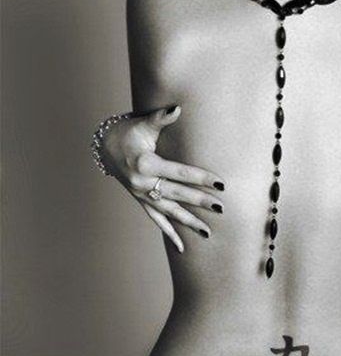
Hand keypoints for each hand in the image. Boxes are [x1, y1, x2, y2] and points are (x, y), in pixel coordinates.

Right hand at [100, 105, 225, 252]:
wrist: (103, 146)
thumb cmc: (127, 132)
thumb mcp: (143, 124)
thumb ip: (161, 117)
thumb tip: (177, 108)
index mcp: (146, 164)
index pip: (181, 173)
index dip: (202, 178)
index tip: (221, 185)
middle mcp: (143, 183)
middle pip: (178, 194)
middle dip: (200, 202)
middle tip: (222, 208)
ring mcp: (141, 194)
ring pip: (169, 212)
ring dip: (188, 222)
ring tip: (208, 232)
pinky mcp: (140, 200)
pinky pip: (156, 219)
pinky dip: (169, 233)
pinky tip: (182, 247)